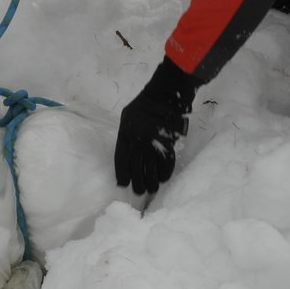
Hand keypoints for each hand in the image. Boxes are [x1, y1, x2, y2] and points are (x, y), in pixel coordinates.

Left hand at [113, 59, 196, 193]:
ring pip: (151, 169)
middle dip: (137, 182)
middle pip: (136, 168)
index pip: (121, 160)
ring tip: (151, 189)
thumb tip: (128, 151)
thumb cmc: (144, 105)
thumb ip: (126, 134)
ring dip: (151, 181)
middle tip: (139, 192)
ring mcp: (153, 144)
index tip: (123, 184)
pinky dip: (165, 173)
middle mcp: (138, 143)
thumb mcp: (127, 117)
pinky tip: (163, 179)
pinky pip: (166, 164)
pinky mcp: (168, 144)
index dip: (122, 173)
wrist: (164, 96)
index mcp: (125, 135)